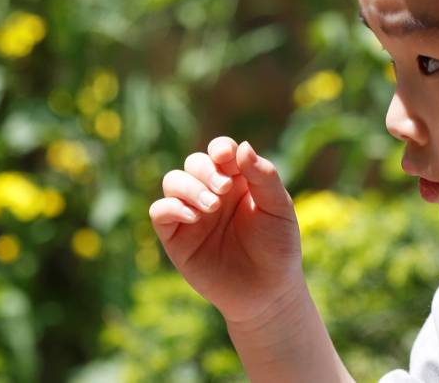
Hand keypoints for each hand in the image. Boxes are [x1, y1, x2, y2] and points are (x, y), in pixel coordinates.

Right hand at [150, 136, 303, 325]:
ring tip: (212, 206)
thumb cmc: (277, 247)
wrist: (267, 292)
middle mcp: (211, 192)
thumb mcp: (278, 207)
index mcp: (237, 180)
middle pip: (194, 162)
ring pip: (172, 181)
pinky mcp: (176, 238)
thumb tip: (243, 146)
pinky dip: (172, 207)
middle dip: (206, 170)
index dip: (220, 149)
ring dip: (189, 186)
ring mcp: (192, 214)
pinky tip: (194, 216)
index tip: (227, 158)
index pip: (220, 151)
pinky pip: (159, 211)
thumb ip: (264, 176)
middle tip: (224, 189)